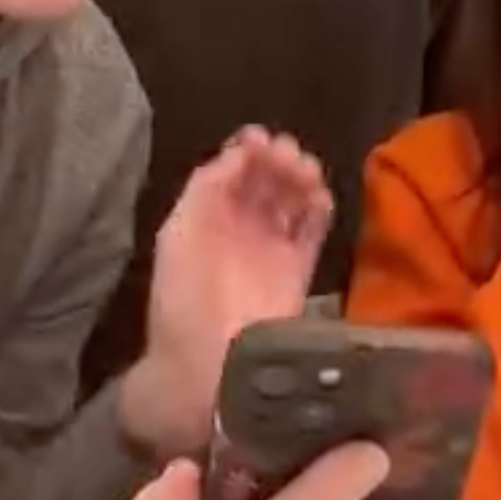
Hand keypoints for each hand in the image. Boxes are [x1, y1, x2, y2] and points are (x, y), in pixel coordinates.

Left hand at [125, 128, 332, 453]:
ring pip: (291, 200)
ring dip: (301, 179)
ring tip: (305, 171)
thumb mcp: (180, 235)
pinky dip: (320, 210)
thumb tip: (236, 154)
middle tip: (287, 153)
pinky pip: (314, 230)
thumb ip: (205, 190)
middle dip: (277, 161)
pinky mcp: (298, 270)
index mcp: (205, 218)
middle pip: (265, 181)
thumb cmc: (186, 298)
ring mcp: (269, 249)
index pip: (231, 172)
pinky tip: (319, 198)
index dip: (247, 151)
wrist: (209, 362)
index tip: (260, 138)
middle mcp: (238, 228)